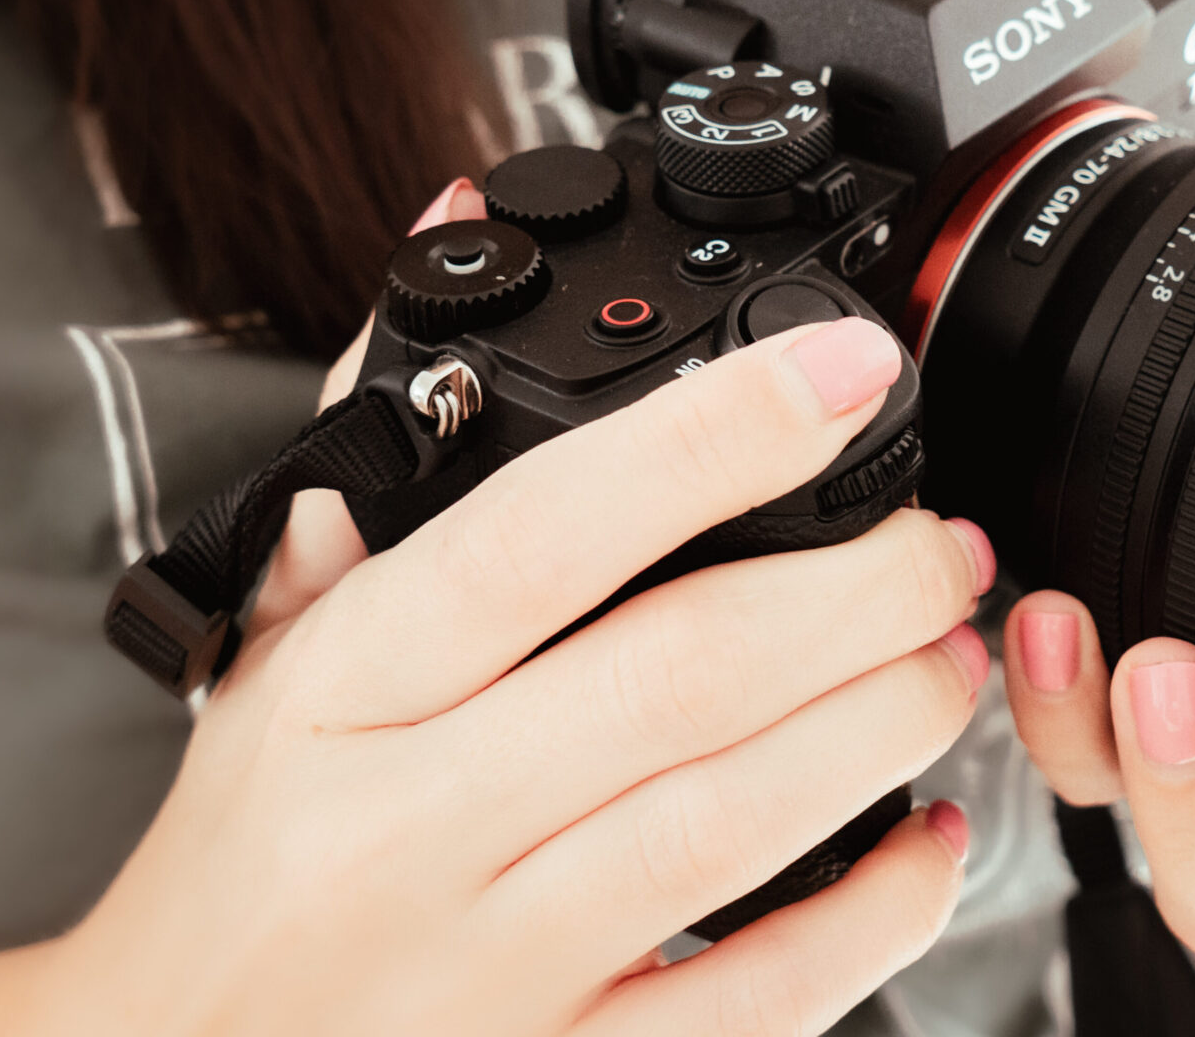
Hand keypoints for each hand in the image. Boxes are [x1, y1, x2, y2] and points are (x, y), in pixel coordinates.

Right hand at [0, 179, 991, 1036]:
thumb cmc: (247, 853)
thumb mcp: (272, 654)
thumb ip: (383, 458)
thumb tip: (461, 234)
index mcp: (337, 690)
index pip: (539, 535)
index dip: (713, 441)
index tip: (844, 372)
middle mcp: (406, 827)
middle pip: (680, 675)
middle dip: (858, 590)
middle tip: (942, 544)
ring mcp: (486, 967)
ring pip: (730, 824)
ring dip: (881, 723)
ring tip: (948, 656)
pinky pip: (753, 1002)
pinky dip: (874, 916)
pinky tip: (928, 843)